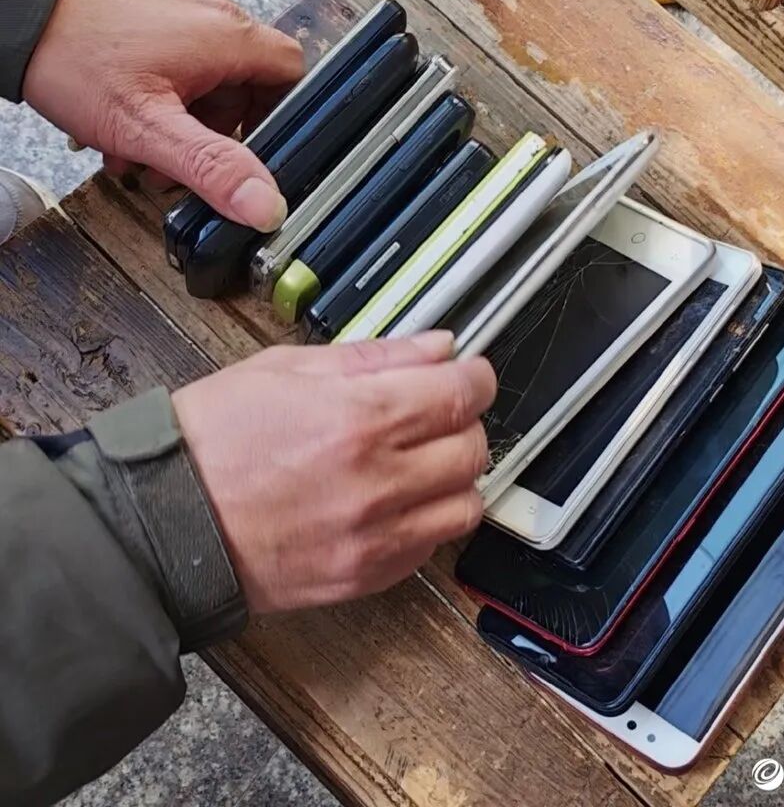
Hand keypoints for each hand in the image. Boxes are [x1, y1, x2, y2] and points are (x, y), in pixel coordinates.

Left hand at [23, 0, 304, 231]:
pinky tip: (123, 97)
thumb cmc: (69, 52)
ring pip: (203, 61)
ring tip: (137, 134)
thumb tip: (266, 204)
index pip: (291, 73)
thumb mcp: (147, 127)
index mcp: (226, 37)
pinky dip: (158, 75)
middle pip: (242, 76)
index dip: (283, 114)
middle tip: (176, 153)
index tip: (255, 144)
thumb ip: (213, 167)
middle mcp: (209, 5)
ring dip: (180, 106)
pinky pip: (172, 38)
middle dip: (213, 124)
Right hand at [171, 332, 496, 612]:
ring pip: (466, 505)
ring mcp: (376, 536)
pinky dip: (427, 520)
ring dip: (454, 478)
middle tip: (436, 416)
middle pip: (473, 449)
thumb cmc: (212, 440)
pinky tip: (394, 502)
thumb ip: (375, 357)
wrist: (164, 523)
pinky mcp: (367, 577)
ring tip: (420, 463)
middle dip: (464, 424)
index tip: (470, 375)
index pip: (461, 394)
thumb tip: (439, 348)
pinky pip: (431, 546)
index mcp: (359, 417)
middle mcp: (378, 480)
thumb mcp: (286, 370)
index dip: (477, 378)